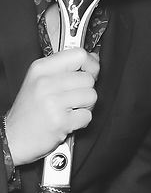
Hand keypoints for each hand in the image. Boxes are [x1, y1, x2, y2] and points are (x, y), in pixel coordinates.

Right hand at [4, 48, 99, 165]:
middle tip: (71, 99)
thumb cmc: (29, 110)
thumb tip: (94, 58)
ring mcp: (52, 102)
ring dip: (85, 106)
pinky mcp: (60, 120)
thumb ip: (65, 68)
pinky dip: (81, 121)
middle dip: (86, 90)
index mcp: (41, 68)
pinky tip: (66, 121)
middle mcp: (45, 82)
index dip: (90, 63)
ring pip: (91, 96)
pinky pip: (87, 115)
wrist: (13, 137)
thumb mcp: (39, 80)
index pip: (79, 55)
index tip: (89, 72)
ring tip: (68, 110)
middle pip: (88, 78)